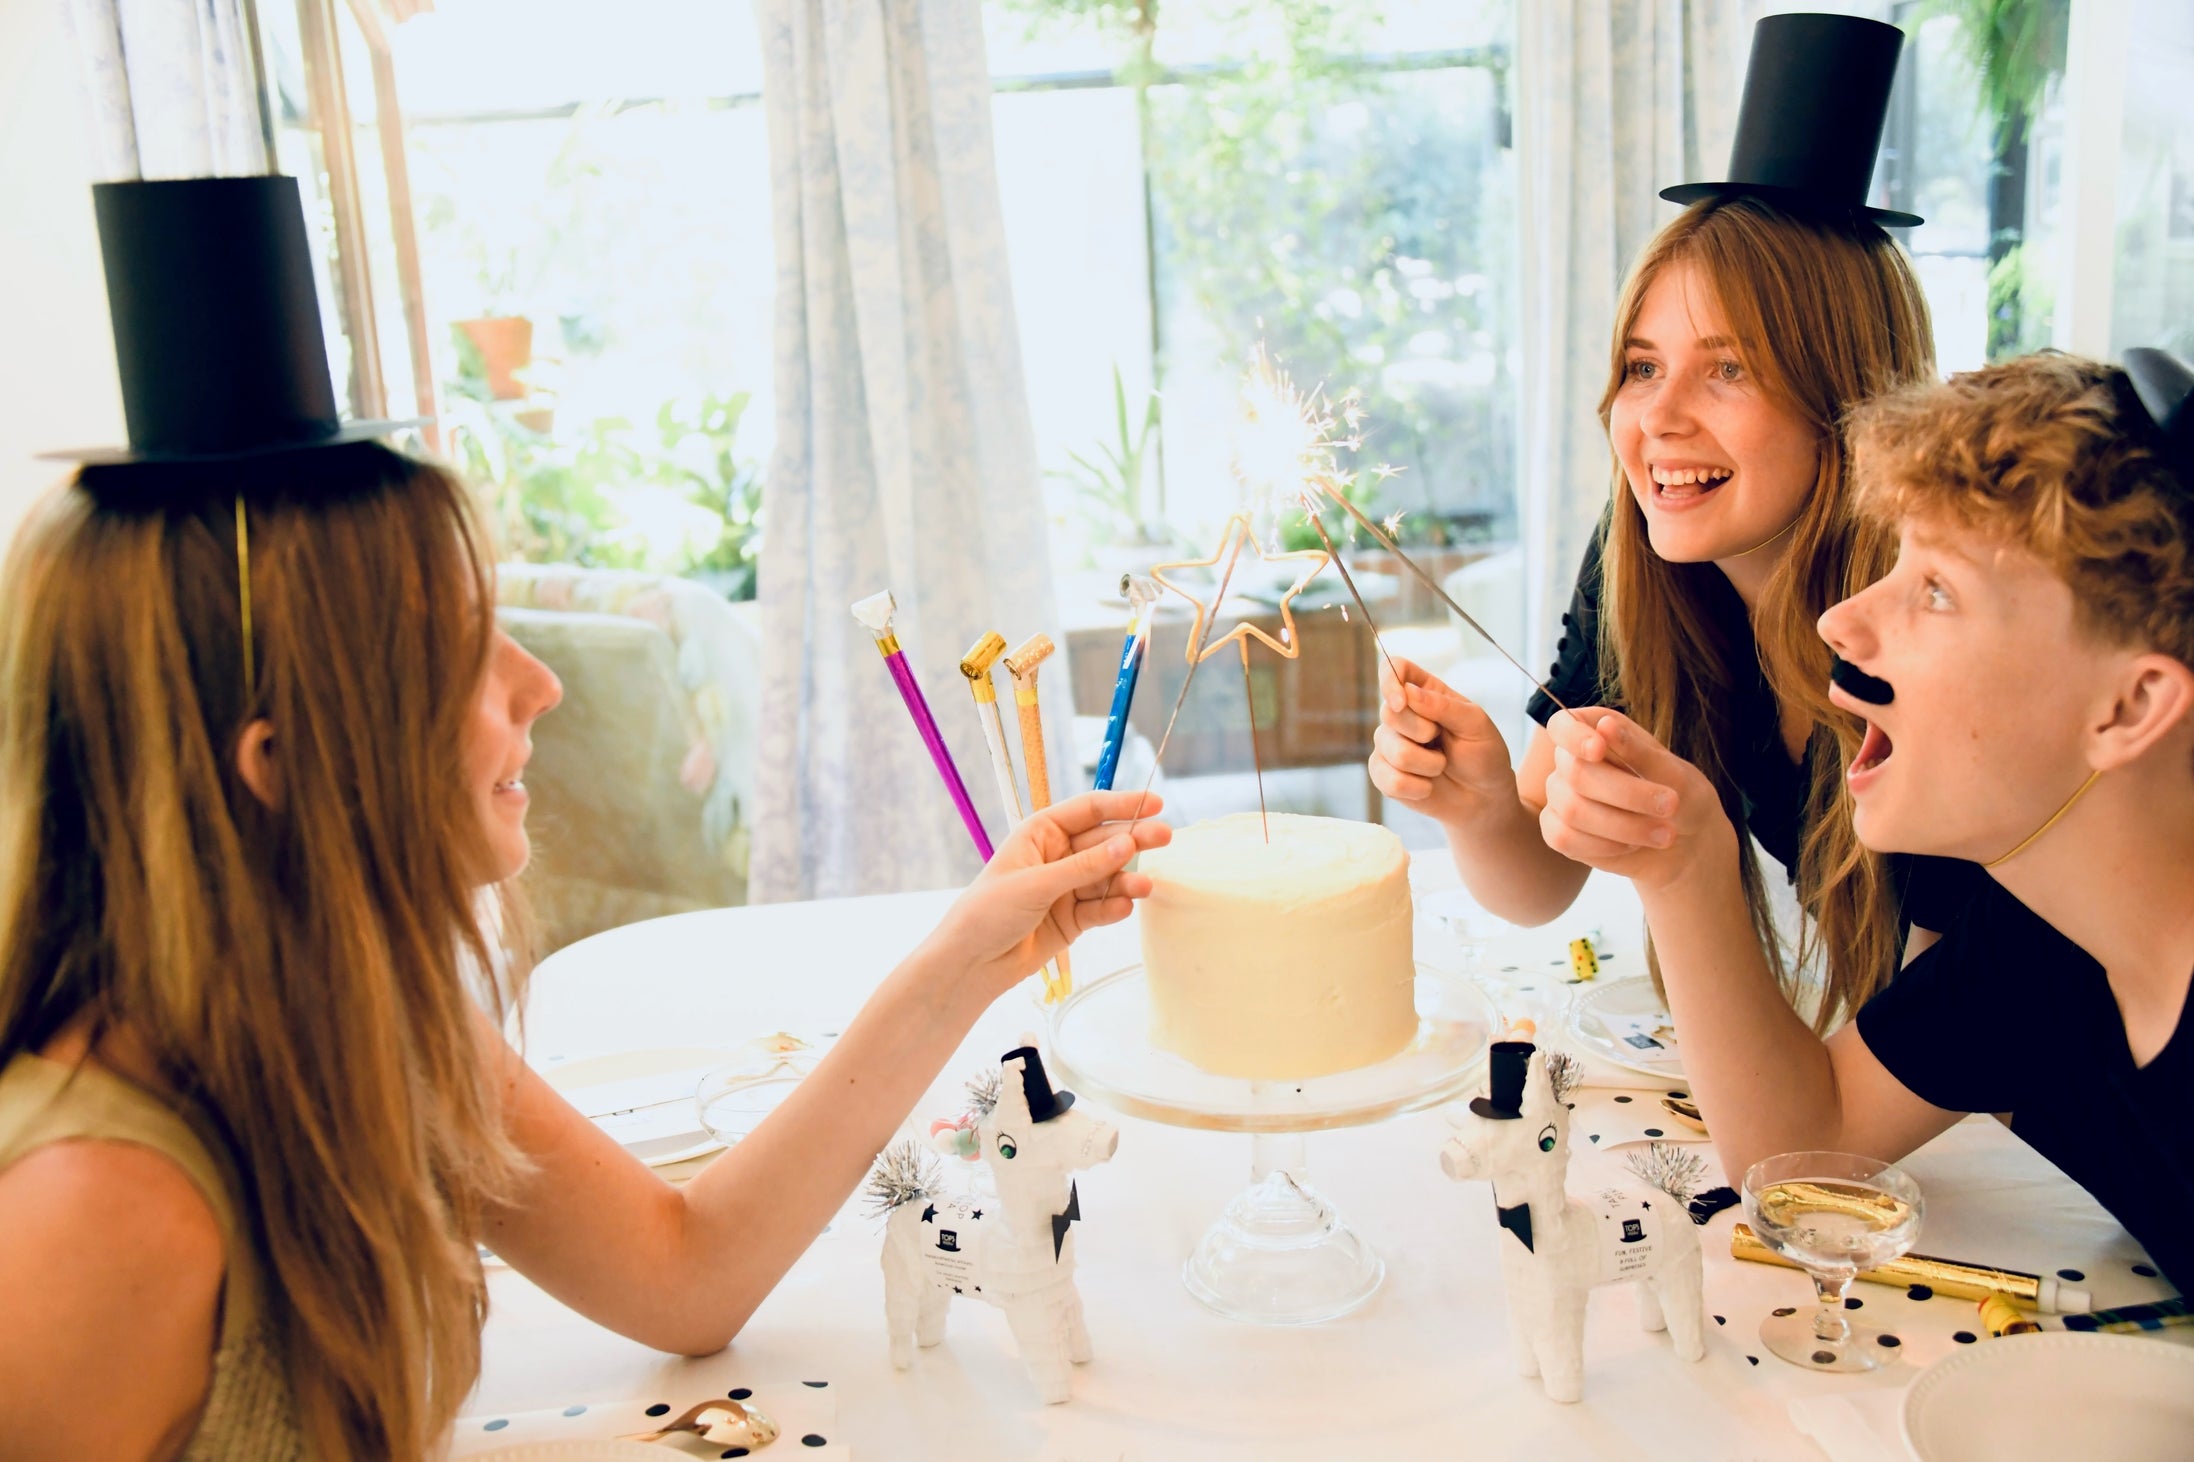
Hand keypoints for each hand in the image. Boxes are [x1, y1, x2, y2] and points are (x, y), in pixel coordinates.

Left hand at [926, 791, 1172, 995]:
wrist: (972, 963)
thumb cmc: (988, 912)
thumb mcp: (1035, 883)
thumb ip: (1083, 867)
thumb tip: (1126, 845)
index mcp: (1041, 833)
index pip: (1089, 810)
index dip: (1122, 804)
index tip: (1155, 803)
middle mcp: (1058, 856)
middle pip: (1105, 842)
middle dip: (1134, 840)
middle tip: (1165, 838)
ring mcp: (1067, 888)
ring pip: (1108, 877)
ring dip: (1127, 880)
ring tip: (1145, 887)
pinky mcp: (1074, 918)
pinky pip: (1102, 907)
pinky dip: (1114, 907)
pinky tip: (1124, 907)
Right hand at [1367, 657, 1517, 827]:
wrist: (1484, 799)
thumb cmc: (1484, 756)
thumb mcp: (1476, 725)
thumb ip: (1443, 706)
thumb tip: (1408, 693)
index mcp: (1425, 692)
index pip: (1394, 668)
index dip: (1390, 680)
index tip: (1402, 702)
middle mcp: (1403, 715)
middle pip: (1389, 712)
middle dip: (1421, 732)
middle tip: (1442, 741)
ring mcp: (1390, 744)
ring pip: (1391, 749)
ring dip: (1426, 765)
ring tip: (1440, 767)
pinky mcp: (1384, 773)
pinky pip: (1387, 779)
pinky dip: (1415, 787)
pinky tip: (1427, 787)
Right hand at [1538, 709, 1735, 891]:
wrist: (1687, 843)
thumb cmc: (1682, 798)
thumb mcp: (1674, 774)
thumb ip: (1638, 751)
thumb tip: (1605, 725)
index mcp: (1596, 731)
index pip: (1563, 725)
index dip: (1574, 736)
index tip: (1599, 749)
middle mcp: (1571, 761)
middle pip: (1576, 772)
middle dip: (1626, 793)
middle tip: (1670, 805)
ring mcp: (1561, 796)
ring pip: (1573, 810)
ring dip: (1624, 826)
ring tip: (1665, 834)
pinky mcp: (1559, 831)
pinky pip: (1564, 839)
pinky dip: (1605, 846)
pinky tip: (1633, 846)